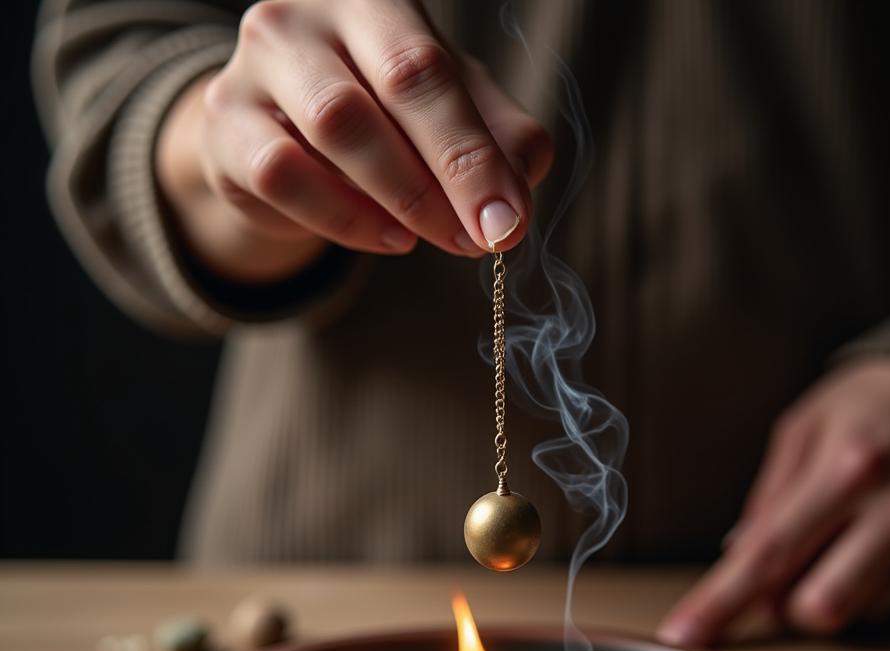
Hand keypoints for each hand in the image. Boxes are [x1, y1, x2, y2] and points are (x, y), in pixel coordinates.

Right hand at [156, 0, 551, 281]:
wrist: (282, 133)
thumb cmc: (383, 115)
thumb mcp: (452, 117)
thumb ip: (496, 146)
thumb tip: (515, 208)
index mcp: (378, 1)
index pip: (430, 70)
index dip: (473, 154)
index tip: (507, 224)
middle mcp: (312, 15)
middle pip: (390, 89)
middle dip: (446, 177)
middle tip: (478, 239)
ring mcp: (259, 64)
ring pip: (336, 128)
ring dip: (398, 199)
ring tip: (429, 237)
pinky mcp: (226, 123)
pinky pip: (284, 175)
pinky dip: (344, 219)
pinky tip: (386, 236)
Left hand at [658, 358, 889, 645]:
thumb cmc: (865, 408)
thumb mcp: (800, 431)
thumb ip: (767, 502)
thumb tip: (736, 561)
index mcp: (848, 469)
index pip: (770, 554)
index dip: (721, 602)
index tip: (684, 635)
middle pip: (819, 609)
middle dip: (787, 605)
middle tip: (785, 569)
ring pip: (858, 613)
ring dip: (833, 589)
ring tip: (845, 533)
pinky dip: (872, 583)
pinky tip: (878, 537)